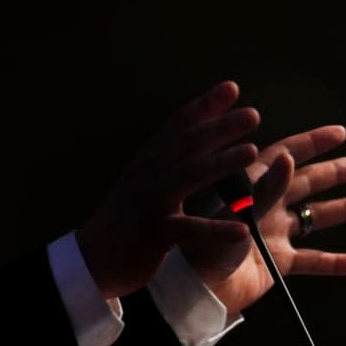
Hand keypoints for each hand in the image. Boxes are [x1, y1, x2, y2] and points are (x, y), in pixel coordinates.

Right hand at [76, 81, 258, 299]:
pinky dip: (217, 229)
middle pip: (188, 143)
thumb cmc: (125, 219)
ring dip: (221, 162)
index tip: (232, 87)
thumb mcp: (142, 181)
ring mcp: (151, 202)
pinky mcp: (154, 233)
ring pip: (189, 175)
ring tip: (252, 151)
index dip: (205, 105)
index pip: (178, 125)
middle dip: (220, 126)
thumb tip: (194, 138)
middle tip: (253, 114)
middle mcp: (149, 174)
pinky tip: (243, 230)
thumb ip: (166, 160)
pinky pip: (190, 229)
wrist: (92, 258)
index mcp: (149, 161)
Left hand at [180, 120, 345, 315]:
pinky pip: (313, 262)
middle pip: (308, 184)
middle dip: (335, 173)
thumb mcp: (236, 211)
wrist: (195, 289)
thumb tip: (290, 157)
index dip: (313, 143)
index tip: (339, 132)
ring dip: (345, 210)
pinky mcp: (277, 264)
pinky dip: (336, 263)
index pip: (287, 155)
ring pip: (316, 219)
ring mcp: (273, 235)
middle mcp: (265, 206)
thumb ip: (265, 187)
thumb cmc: (206, 244)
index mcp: (251, 186)